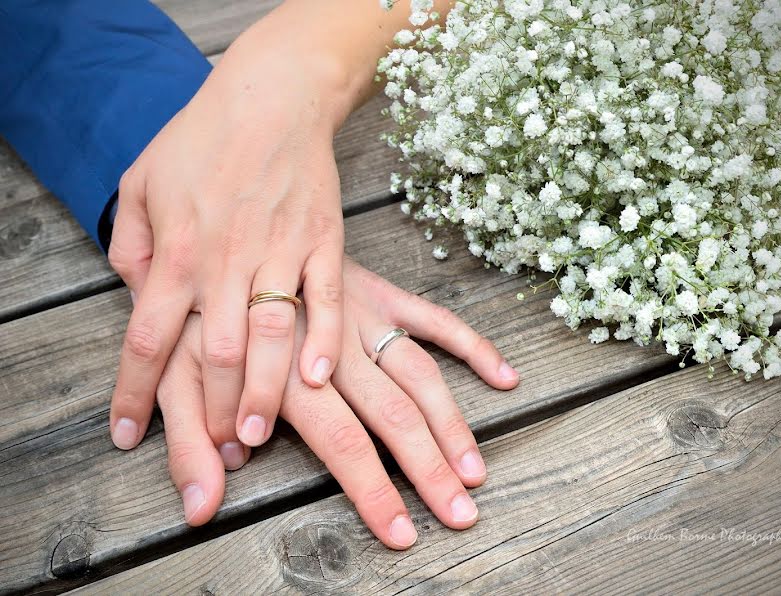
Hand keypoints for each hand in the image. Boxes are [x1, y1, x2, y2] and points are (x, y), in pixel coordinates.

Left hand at [106, 18, 352, 466]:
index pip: (146, 335)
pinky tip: (317, 380)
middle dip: (208, 409)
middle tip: (214, 451)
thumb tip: (134, 292)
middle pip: (212, 350)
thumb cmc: (201, 138)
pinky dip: (323, 341)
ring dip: (262, 391)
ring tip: (255, 434)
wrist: (271, 97)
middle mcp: (226, 259)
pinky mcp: (323, 242)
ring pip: (270, 335)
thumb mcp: (142, 182)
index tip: (128, 436)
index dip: (133, 391)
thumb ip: (131, 244)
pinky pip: (327, 299)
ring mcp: (279, 252)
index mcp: (177, 250)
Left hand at [154, 258, 519, 548]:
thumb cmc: (190, 311)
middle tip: (460, 514)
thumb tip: (201, 508)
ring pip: (418, 374)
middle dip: (428, 468)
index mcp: (286, 370)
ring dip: (451, 423)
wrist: (214, 219)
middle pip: (391, 414)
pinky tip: (504, 377)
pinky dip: (469, 346)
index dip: (373, 489)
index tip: (402, 532)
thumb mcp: (173, 376)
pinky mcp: (375, 291)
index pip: (341, 441)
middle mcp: (331, 345)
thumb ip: (188, 445)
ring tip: (476, 470)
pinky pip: (431, 318)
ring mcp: (359, 315)